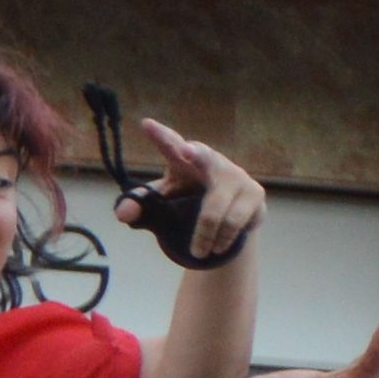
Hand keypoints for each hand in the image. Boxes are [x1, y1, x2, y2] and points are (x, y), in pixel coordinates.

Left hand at [128, 113, 267, 268]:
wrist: (230, 220)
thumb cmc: (190, 201)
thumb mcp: (163, 205)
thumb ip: (142, 207)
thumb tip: (123, 214)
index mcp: (184, 159)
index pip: (170, 144)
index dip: (160, 136)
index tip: (146, 125)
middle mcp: (213, 162)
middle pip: (204, 157)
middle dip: (195, 153)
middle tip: (185, 151)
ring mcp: (237, 176)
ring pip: (215, 212)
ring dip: (204, 238)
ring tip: (199, 252)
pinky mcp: (256, 194)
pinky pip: (235, 224)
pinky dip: (222, 240)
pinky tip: (220, 246)